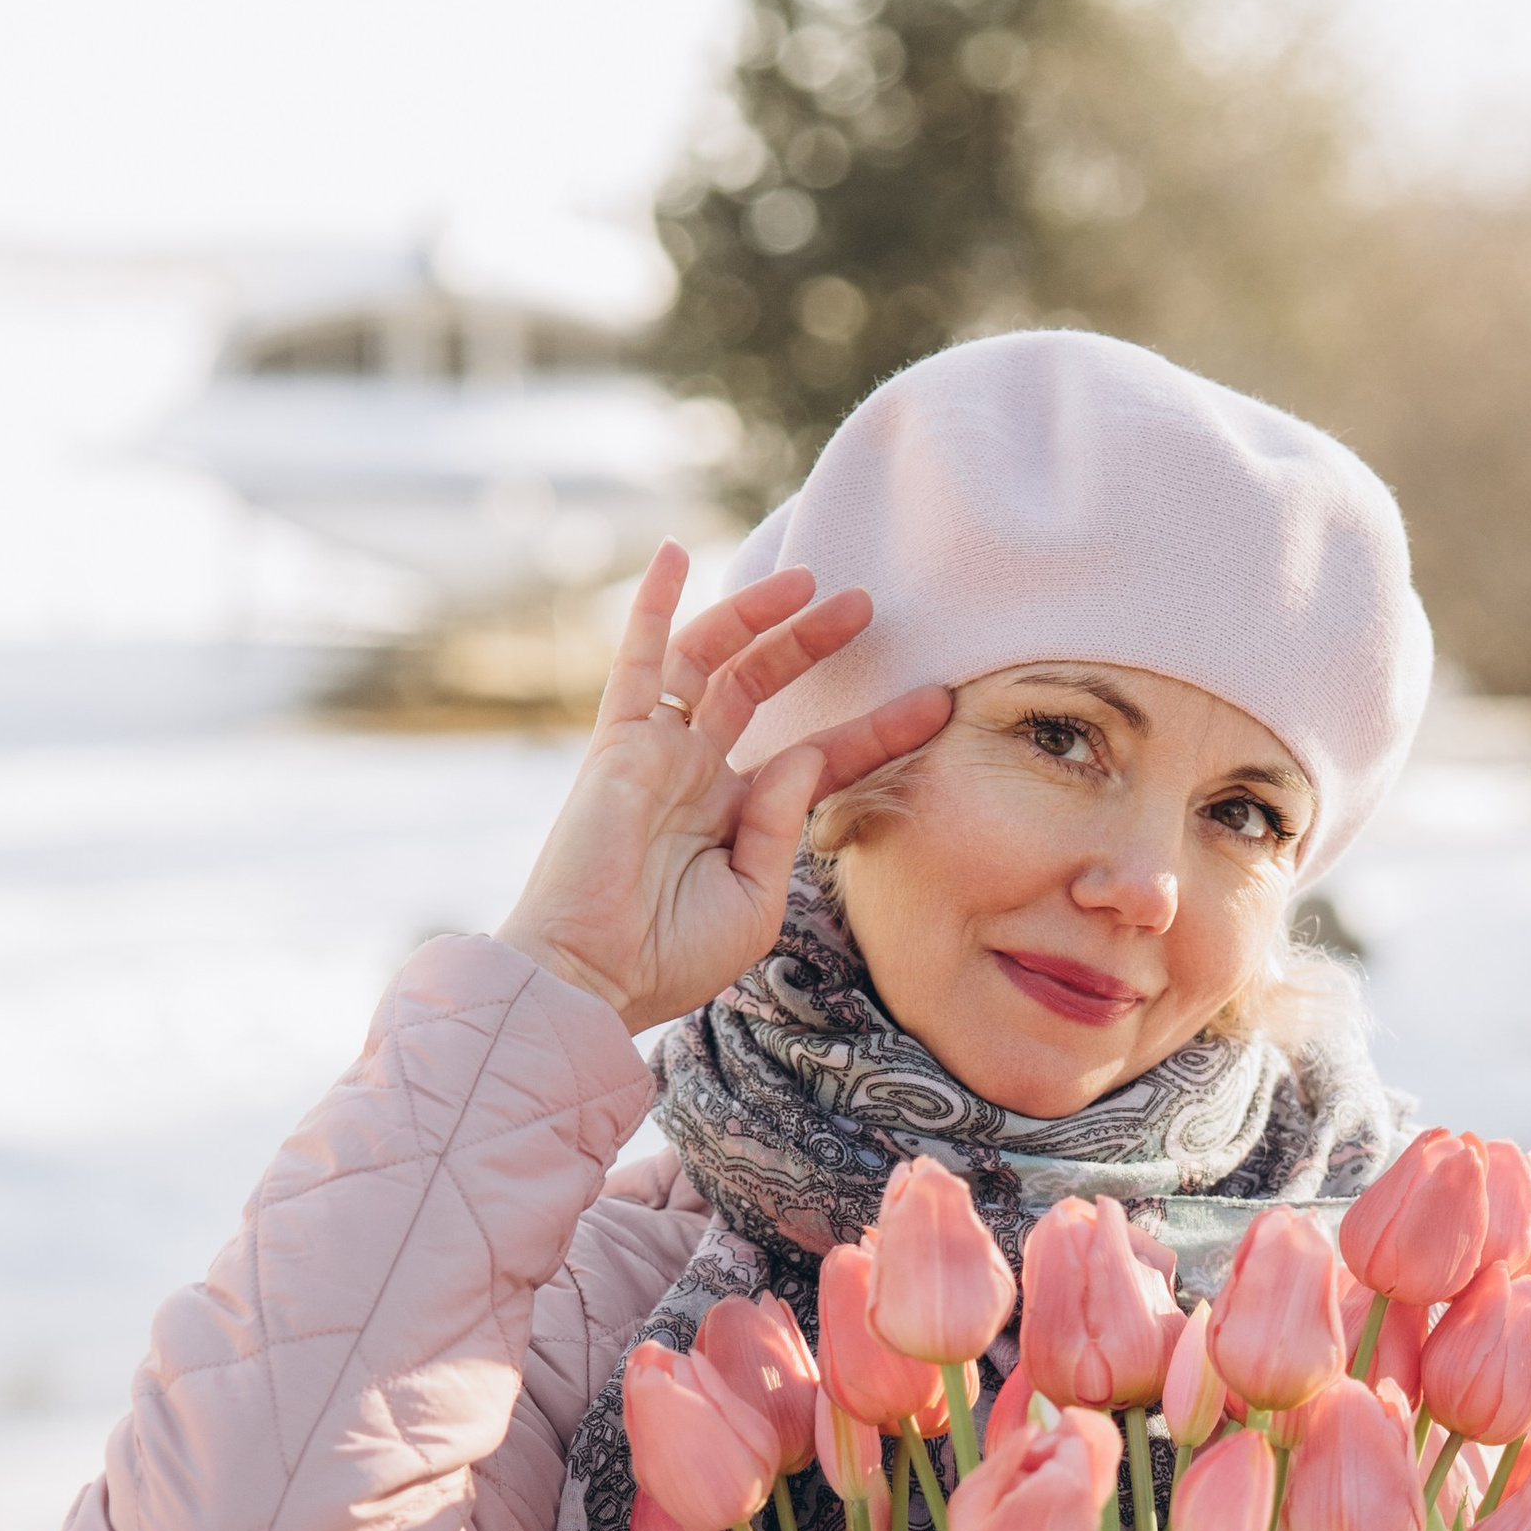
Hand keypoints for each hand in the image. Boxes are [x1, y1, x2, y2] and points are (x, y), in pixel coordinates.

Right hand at [495, 540, 950, 1032]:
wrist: (593, 978)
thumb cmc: (670, 957)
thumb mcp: (755, 901)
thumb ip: (782, 828)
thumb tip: (805, 755)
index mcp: (740, 818)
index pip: (820, 756)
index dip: (878, 730)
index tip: (937, 703)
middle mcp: (700, 776)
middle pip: (765, 689)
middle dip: (814, 645)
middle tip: (867, 606)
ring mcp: (659, 753)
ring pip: (714, 662)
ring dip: (757, 616)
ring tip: (809, 582)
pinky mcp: (619, 744)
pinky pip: (637, 661)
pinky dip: (652, 604)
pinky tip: (674, 552)